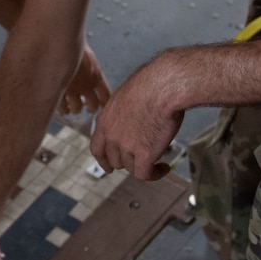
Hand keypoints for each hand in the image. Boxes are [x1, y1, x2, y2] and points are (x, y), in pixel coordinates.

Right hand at [61, 44, 112, 117]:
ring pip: (76, 108)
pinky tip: (63, 106)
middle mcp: (86, 85)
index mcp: (96, 76)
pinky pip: (62, 106)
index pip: (106, 96)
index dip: (105, 103)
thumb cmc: (74, 46)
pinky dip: (63, 108)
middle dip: (90, 108)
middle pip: (92, 106)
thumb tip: (95, 81)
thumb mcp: (89, 58)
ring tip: (73, 107)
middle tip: (88, 108)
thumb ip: (93, 72)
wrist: (60, 40)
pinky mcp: (59, 90)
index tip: (104, 106)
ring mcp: (72, 89)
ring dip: (75, 109)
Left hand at [91, 58, 184, 179]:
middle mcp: (112, 136)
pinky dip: (155, 174)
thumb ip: (124, 113)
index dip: (103, 160)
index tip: (108, 166)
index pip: (97, 148)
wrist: (164, 86)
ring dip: (144, 165)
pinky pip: (145, 174)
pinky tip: (163, 168)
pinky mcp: (144, 155)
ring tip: (158, 159)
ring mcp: (126, 147)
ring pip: (132, 167)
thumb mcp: (127, 97)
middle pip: (116, 160)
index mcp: (105, 120)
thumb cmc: (152, 85)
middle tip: (143, 156)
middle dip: (129, 160)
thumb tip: (133, 119)